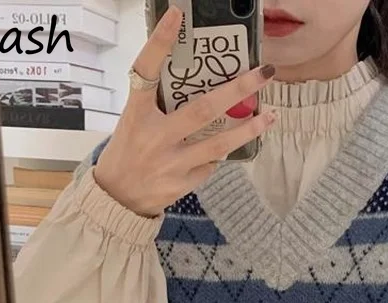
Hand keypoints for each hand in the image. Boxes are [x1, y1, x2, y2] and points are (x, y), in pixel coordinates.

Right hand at [93, 5, 277, 217]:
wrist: (117, 199)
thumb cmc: (127, 153)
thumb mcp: (133, 122)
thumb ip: (158, 104)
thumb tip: (197, 82)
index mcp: (136, 114)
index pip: (146, 71)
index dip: (160, 42)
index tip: (177, 15)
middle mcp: (154, 137)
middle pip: (202, 109)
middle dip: (237, 89)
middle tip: (264, 73)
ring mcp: (170, 163)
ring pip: (218, 143)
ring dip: (248, 129)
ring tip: (270, 115)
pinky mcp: (182, 184)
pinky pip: (210, 165)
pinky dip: (220, 154)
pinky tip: (230, 146)